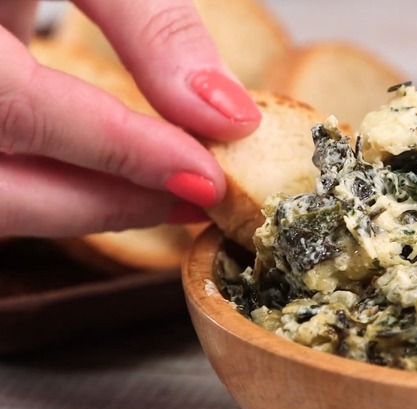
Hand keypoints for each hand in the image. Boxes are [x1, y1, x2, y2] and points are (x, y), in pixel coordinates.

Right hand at [0, 0, 260, 236]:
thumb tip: (225, 113)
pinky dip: (52, 186)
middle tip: (194, 198)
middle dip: (105, 204)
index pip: (18, 110)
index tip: (206, 178)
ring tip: (166, 194)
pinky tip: (112, 179)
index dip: (120, 152)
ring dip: (80, 206)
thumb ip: (151, 23)